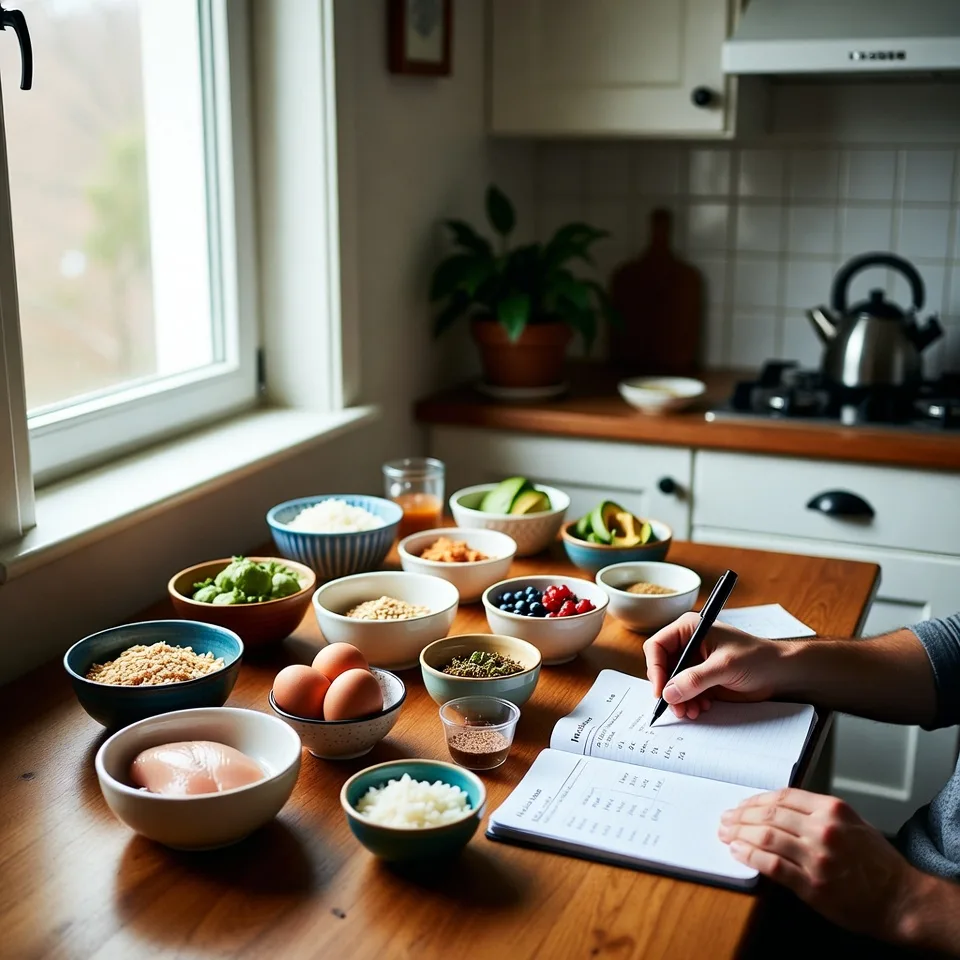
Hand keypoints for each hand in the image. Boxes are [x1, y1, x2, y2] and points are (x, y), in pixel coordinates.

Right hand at [643, 612, 782, 718]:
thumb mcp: (725, 666)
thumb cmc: (757, 658)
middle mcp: (688, 644)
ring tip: (692, 712)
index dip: (655, 668)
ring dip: (678, 700)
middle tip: (676, 708)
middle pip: (662, 667)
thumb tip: (669, 693)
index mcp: (689, 629)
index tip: (661, 691)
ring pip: (672, 684)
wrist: (780, 674)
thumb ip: (695, 679)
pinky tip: (702, 709)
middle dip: (668, 689)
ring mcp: (694, 663)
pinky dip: (688, 703)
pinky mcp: (702, 680)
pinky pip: (684, 693)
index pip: (657, 646)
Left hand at [719, 788, 918, 940]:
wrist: (901, 899)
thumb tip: (780, 808)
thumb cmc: (879, 863)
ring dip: (740, 833)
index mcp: (833, 810)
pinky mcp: (812, 885)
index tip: (743, 804)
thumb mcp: (854, 823)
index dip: (757, 800)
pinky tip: (739, 852)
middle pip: (770, 814)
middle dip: (742, 815)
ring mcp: (817, 858)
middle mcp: (823, 830)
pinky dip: (750, 856)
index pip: (783, 797)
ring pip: (766, 836)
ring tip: (727, 833)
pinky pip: (772, 865)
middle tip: (727, 818)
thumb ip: (819, 812)